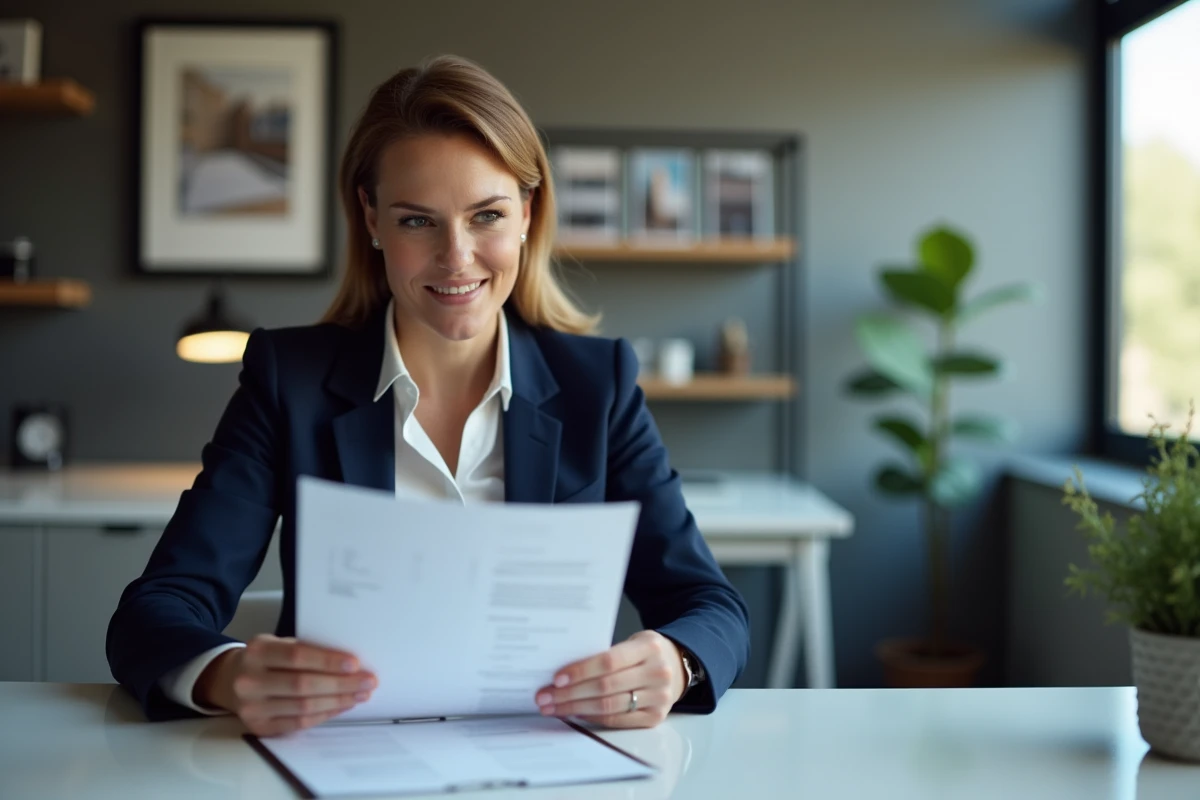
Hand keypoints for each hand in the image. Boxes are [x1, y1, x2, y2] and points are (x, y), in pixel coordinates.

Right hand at [195, 634, 377, 735]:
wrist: (229, 679)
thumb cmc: (266, 658)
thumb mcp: (279, 644)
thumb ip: (307, 650)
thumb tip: (350, 662)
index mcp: (258, 651)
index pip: (297, 656)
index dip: (327, 661)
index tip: (355, 663)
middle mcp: (250, 681)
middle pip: (303, 685)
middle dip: (341, 684)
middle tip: (368, 681)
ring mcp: (252, 707)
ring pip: (303, 707)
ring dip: (338, 701)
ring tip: (360, 694)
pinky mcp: (258, 727)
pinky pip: (299, 723)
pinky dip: (325, 714)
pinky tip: (342, 706)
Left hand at [534, 630, 685, 728]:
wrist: (678, 665)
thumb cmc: (646, 652)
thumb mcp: (633, 642)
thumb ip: (607, 654)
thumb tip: (565, 672)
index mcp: (649, 647)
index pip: (609, 661)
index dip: (581, 670)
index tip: (556, 678)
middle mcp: (657, 672)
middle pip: (605, 687)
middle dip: (570, 693)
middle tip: (545, 697)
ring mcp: (659, 697)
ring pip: (609, 706)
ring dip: (576, 708)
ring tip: (554, 707)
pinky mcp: (655, 717)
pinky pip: (617, 720)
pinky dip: (593, 718)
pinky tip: (575, 713)